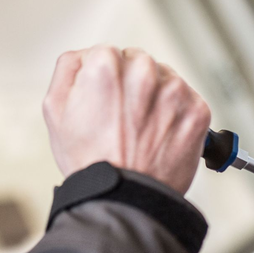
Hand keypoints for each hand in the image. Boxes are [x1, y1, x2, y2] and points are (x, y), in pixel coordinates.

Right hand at [43, 46, 211, 194]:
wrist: (125, 199)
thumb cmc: (90, 161)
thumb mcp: (55, 110)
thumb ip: (68, 69)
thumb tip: (85, 55)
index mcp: (106, 65)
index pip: (109, 53)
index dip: (105, 79)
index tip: (107, 101)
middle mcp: (143, 72)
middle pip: (139, 62)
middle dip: (132, 84)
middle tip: (124, 119)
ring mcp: (174, 91)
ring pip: (165, 79)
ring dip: (157, 97)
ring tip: (142, 130)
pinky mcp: (197, 110)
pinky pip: (188, 100)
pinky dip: (177, 115)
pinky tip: (160, 135)